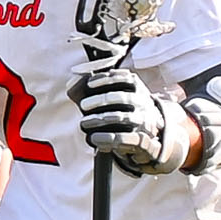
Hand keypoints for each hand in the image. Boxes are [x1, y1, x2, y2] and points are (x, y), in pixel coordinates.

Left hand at [67, 62, 192, 175]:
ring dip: (100, 119)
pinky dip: (106, 138)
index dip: (106, 80)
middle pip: (123, 98)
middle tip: (83, 105)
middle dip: (101, 100)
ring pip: (122, 118)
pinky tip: (93, 138)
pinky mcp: (142, 140)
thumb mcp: (114, 98)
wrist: (149, 135)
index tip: (89, 83)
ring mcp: (144, 122)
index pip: (125, 79)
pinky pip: (124, 138)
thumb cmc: (124, 111)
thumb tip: (72, 84)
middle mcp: (143, 103)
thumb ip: (92, 90)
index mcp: (137, 89)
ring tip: (84, 122)